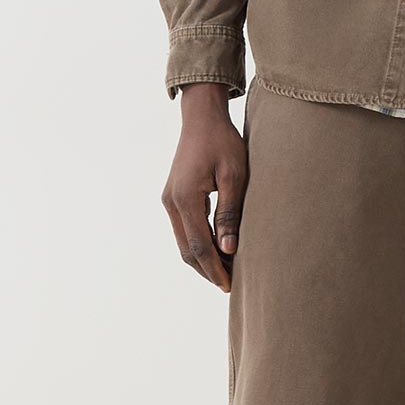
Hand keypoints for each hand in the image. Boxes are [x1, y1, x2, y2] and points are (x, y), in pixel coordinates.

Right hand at [162, 84, 245, 291]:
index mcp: (186, 199)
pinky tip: (218, 250)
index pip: (199, 246)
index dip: (215, 268)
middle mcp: (172, 202)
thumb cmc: (223, 142)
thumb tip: (229, 249)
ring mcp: (170, 200)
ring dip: (203, 259)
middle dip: (208, 270)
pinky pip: (184, 229)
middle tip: (230, 285)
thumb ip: (230, 212)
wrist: (202, 118)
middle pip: (187, 250)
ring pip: (184, 242)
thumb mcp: (234, 176)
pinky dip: (199, 244)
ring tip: (227, 271)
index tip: (230, 285)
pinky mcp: (174, 197)